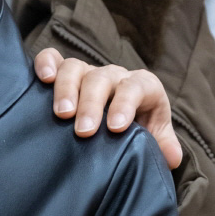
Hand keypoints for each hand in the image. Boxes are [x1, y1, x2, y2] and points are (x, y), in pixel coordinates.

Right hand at [33, 47, 181, 168]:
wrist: (121, 123)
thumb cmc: (138, 129)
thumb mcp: (154, 136)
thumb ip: (163, 144)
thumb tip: (171, 156)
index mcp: (141, 86)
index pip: (135, 88)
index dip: (125, 104)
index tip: (116, 127)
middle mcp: (114, 76)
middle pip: (101, 79)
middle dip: (92, 104)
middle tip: (84, 131)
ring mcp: (88, 73)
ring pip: (75, 68)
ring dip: (67, 89)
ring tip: (61, 113)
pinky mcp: (65, 73)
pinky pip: (52, 59)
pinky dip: (46, 64)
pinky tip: (43, 79)